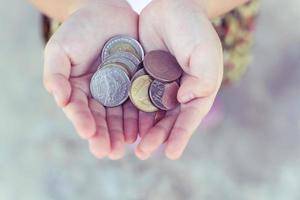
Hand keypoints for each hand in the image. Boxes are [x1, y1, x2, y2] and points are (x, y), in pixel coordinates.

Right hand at [43, 0, 139, 159]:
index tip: (89, 134)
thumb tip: (59, 100)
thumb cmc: (79, 29)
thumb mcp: (60, 49)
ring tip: (129, 145)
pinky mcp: (139, 83)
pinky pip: (142, 101)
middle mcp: (101, 95)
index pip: (81, 111)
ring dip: (126, 131)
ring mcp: (121, 90)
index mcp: (80, 90)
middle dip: (107, 136)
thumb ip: (55, 75)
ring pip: (123, 115)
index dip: (84, 123)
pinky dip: (143, 115)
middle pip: (104, 119)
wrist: (106, 10)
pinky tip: (146, 128)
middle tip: (111, 152)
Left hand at [135, 0, 222, 159]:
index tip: (172, 154)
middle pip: (167, 120)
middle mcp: (178, 92)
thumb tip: (186, 98)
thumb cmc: (193, 28)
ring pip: (149, 113)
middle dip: (156, 137)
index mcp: (197, 89)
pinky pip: (134, 97)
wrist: (171, 5)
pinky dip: (129, 111)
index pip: (189, 117)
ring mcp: (158, 85)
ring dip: (141, 130)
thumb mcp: (205, 52)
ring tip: (129, 145)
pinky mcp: (141, 77)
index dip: (181, 135)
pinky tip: (120, 123)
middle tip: (143, 153)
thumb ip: (203, 78)